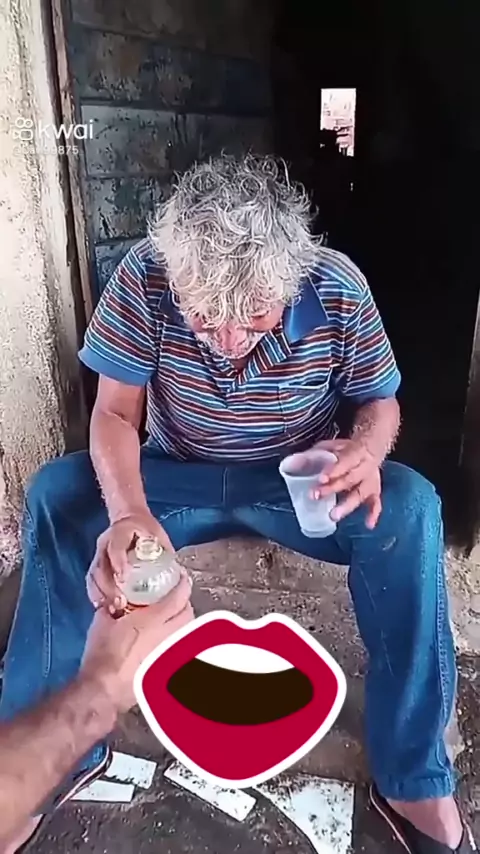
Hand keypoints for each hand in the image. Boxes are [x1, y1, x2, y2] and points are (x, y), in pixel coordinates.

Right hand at [81, 570, 193, 713]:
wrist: (104, 688)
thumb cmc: (102, 653)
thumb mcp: (102, 621)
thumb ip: (111, 605)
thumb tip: (114, 599)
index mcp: (152, 620)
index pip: (178, 597)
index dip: (183, 583)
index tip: (182, 576)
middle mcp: (166, 634)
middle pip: (188, 613)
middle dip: (185, 602)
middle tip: (176, 596)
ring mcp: (169, 652)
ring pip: (186, 630)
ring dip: (182, 620)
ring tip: (172, 616)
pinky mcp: (166, 666)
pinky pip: (178, 645)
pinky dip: (176, 637)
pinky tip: (165, 638)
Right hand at [87, 511, 173, 609]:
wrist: (132, 518)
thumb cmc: (148, 529)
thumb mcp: (159, 537)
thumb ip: (165, 555)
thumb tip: (180, 578)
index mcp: (121, 531)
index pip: (116, 546)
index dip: (119, 562)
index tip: (125, 577)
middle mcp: (106, 542)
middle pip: (100, 566)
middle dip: (109, 587)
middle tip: (121, 603)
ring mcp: (99, 554)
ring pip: (94, 576)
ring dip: (103, 595)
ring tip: (114, 610)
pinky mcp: (98, 565)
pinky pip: (93, 581)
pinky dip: (98, 596)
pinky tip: (106, 608)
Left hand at [312, 438, 381, 527]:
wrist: (372, 448)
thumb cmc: (346, 450)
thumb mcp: (331, 446)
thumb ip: (315, 454)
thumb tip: (294, 462)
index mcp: (356, 453)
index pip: (346, 461)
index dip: (334, 470)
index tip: (321, 478)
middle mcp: (365, 467)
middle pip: (350, 479)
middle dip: (332, 489)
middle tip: (316, 496)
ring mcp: (371, 480)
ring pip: (361, 493)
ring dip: (347, 505)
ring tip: (334, 516)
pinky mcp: (374, 490)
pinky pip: (376, 503)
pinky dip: (373, 514)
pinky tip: (368, 525)